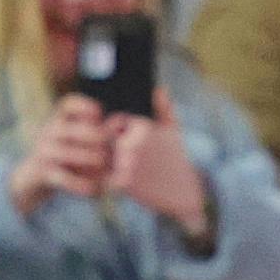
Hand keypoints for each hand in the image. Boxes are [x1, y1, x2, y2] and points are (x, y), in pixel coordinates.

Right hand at [7, 95, 114, 218]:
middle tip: (109, 148)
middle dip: (97, 139)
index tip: (98, 115)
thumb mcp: (78, 135)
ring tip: (104, 167)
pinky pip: (64, 178)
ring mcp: (44, 151)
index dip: (86, 107)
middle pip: (76, 130)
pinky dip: (80, 185)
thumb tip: (121, 122)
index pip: (69, 104)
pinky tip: (93, 190)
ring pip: (71, 154)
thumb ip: (98, 128)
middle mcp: (49, 131)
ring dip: (91, 161)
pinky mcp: (42, 172)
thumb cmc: (66, 151)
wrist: (33, 176)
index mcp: (58, 117)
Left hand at [108, 91, 211, 242]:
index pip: (112, 120)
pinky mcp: (123, 183)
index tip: (113, 137)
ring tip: (102, 165)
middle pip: (103, 139)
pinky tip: (107, 179)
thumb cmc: (175, 159)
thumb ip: (164, 108)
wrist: (181, 191)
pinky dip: (101, 178)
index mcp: (142, 127)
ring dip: (98, 161)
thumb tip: (157, 89)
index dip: (111, 128)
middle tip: (102, 152)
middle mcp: (133, 143)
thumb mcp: (173, 130)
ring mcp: (126, 163)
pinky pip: (102, 177)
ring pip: (100, 157)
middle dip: (103, 145)